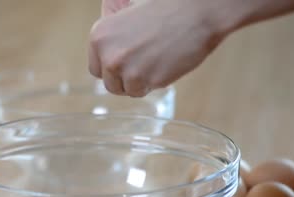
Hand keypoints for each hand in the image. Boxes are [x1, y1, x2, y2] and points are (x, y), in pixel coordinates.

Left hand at [88, 0, 225, 96]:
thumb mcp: (127, 11)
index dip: (113, 68)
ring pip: (127, 90)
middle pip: (110, 84)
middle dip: (125, 78)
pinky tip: (164, 64)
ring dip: (140, 82)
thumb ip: (111, 31)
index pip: (96, 69)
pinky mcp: (147, 80)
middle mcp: (108, 55)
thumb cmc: (165, 8)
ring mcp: (128, 70)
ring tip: (155, 61)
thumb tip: (105, 50)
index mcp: (99, 37)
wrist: (196, 11)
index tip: (127, 62)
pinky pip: (145, 91)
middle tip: (144, 62)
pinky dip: (154, 83)